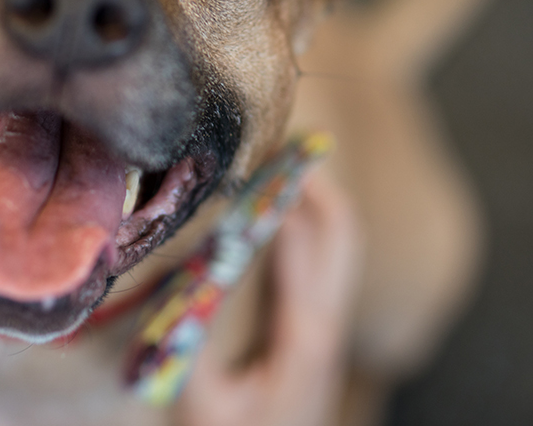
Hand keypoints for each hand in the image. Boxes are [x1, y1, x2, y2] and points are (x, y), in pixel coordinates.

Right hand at [176, 169, 361, 425]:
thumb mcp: (197, 395)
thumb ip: (194, 330)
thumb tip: (193, 260)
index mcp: (305, 339)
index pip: (311, 244)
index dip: (294, 190)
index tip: (268, 148)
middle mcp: (325, 329)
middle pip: (339, 234)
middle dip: (315, 181)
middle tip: (284, 137)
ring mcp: (323, 332)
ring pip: (335, 247)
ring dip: (313, 201)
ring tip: (281, 159)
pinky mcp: (311, 336)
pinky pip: (320, 265)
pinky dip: (306, 227)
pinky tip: (276, 211)